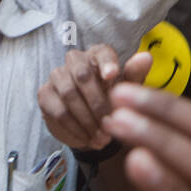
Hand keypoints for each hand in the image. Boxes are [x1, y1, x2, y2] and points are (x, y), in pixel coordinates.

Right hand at [37, 45, 152, 150]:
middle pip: (82, 74)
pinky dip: (75, 128)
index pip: (101, 52)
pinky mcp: (45, 94)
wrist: (92, 124)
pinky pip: (58, 111)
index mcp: (98, 55)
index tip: (113, 75)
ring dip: (87, 119)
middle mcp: (75, 60)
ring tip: (102, 137)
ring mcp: (57, 76)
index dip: (106, 63)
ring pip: (69, 94)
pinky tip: (87, 139)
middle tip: (110, 123)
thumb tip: (146, 57)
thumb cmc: (113, 101)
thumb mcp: (128, 91)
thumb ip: (135, 74)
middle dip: (98, 102)